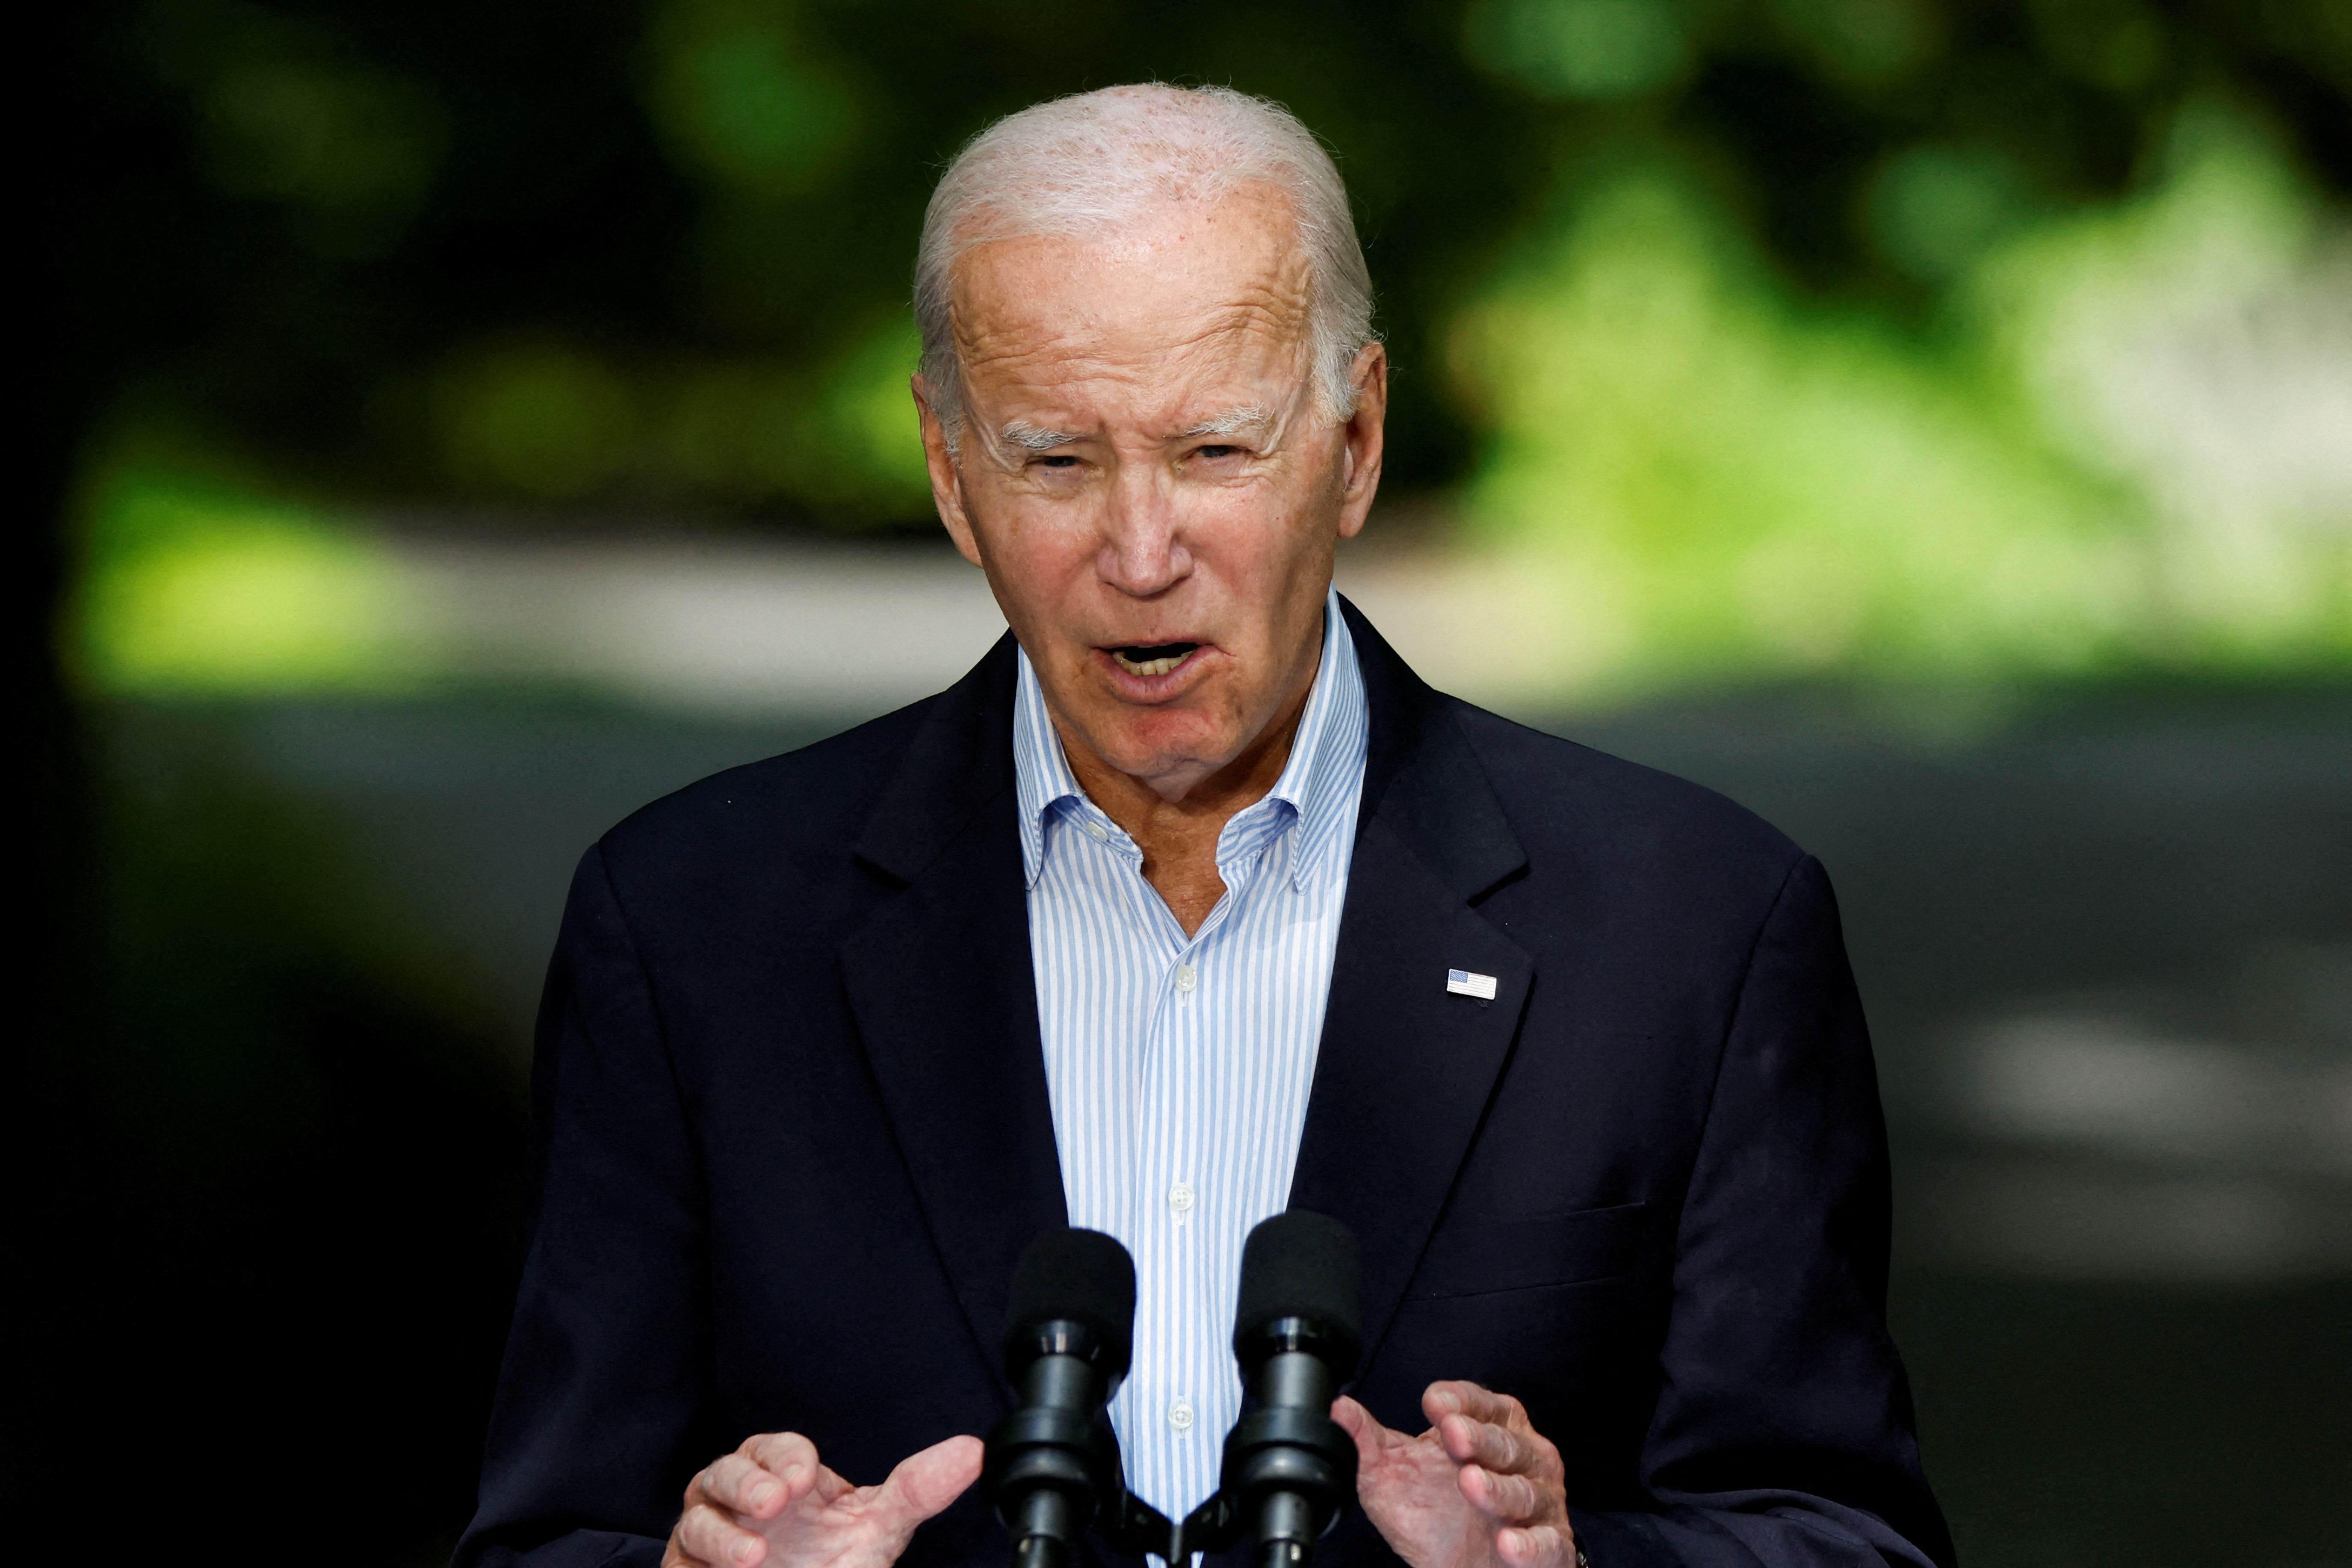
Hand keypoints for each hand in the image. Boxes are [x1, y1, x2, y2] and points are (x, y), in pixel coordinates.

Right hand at [665, 1431, 983, 1567]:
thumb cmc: (834, 1564)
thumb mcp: (878, 1529)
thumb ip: (917, 1490)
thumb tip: (972, 1451)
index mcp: (784, 1478)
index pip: (773, 1449)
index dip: (785, 1457)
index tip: (805, 1478)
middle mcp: (741, 1500)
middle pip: (725, 1470)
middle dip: (748, 1483)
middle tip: (774, 1503)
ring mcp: (712, 1535)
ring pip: (698, 1514)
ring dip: (723, 1531)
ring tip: (755, 1555)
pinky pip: (680, 1559)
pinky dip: (700, 1562)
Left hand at [1334, 1382, 1575, 1567]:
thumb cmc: (1434, 1512)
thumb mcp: (1393, 1474)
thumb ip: (1369, 1441)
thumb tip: (1337, 1409)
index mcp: (1490, 1428)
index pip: (1481, 1404)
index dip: (1461, 1400)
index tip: (1434, 1403)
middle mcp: (1523, 1458)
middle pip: (1505, 1441)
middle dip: (1479, 1437)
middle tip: (1453, 1435)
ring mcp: (1541, 1503)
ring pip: (1527, 1490)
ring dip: (1499, 1488)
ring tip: (1472, 1485)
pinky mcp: (1551, 1547)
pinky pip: (1549, 1544)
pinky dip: (1531, 1545)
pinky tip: (1508, 1544)